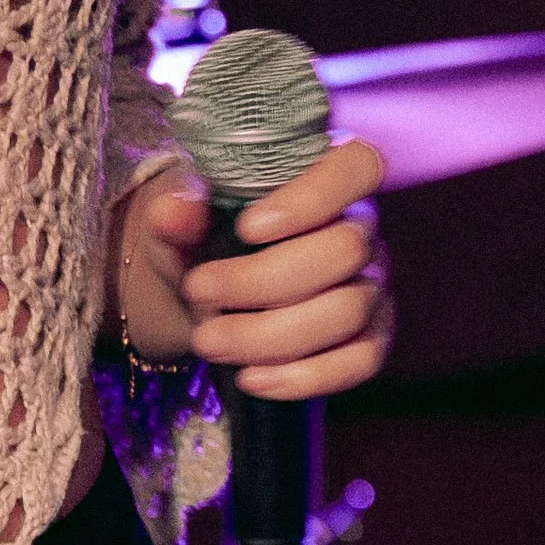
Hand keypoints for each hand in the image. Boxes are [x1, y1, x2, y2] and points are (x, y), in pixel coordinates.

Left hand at [114, 138, 393, 400]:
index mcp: (329, 174)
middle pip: (344, 250)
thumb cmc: (205, 235)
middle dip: (264, 280)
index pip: (356, 166)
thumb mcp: (182, 218)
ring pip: (348, 311)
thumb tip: (171, 214)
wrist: (208, 290)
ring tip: (207, 342)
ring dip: (272, 334)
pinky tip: (253, 378)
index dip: (312, 198)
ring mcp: (373, 282)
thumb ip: (178, 213)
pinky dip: (306, 376)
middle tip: (197, 292)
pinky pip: (361, 361)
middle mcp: (362, 225)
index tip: (248, 228)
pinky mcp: (371, 336)